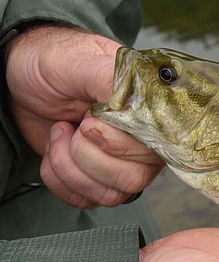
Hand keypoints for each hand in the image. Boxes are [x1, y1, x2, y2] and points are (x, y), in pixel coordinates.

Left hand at [3, 25, 162, 207]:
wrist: (22, 74)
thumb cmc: (56, 61)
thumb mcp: (83, 63)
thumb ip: (113, 81)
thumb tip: (140, 105)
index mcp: (150, 115)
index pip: (152, 151)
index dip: (115, 143)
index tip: (88, 118)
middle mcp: (144, 144)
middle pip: (131, 179)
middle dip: (85, 155)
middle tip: (72, 125)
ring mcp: (123, 164)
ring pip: (110, 195)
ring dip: (69, 167)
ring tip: (60, 134)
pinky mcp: (98, 179)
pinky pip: (87, 200)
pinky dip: (60, 180)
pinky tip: (56, 150)